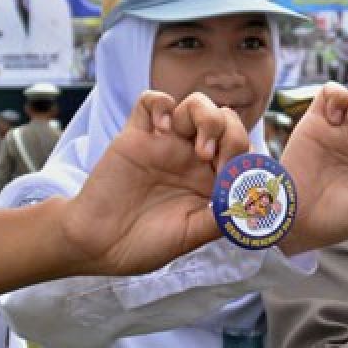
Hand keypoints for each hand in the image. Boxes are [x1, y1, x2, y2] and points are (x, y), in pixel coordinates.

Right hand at [62, 91, 249, 274]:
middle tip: (218, 163)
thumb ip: (220, 218)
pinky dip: (162, 105)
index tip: (236, 180)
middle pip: (225, 120)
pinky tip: (163, 130)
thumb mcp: (190, 235)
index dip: (247, 158)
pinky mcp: (136, 136)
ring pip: (196, 104)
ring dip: (207, 117)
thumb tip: (250, 203)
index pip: (242, 150)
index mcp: (210, 179)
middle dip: (232, 133)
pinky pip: (152, 101)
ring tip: (200, 150)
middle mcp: (191, 158)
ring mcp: (165, 144)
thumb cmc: (144, 244)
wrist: (98, 246)